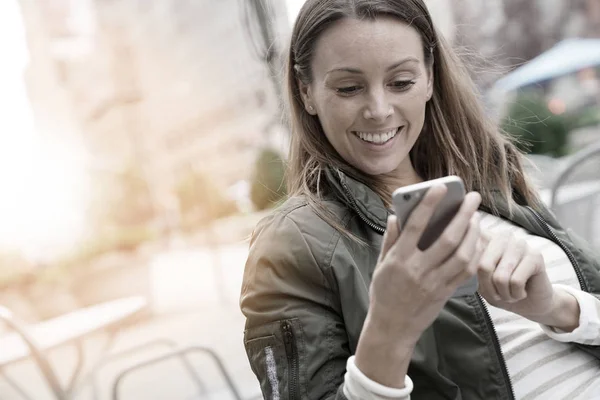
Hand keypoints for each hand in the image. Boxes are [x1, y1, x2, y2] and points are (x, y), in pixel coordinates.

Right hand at [368, 185, 482, 340]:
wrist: (392, 327)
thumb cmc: (384, 293)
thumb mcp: (381, 265)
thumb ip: (389, 240)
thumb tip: (396, 216)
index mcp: (399, 259)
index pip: (416, 226)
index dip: (428, 204)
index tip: (439, 188)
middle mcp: (418, 270)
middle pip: (448, 239)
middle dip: (463, 215)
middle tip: (473, 198)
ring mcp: (434, 283)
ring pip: (462, 255)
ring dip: (473, 234)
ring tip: (476, 218)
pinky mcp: (445, 293)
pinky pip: (466, 272)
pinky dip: (474, 254)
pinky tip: (477, 242)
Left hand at [477, 233, 578, 330]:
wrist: (530, 304)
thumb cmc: (501, 290)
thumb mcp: (478, 282)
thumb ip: (469, 270)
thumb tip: (465, 266)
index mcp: (484, 238)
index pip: (469, 253)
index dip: (470, 275)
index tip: (477, 286)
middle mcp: (501, 237)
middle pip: (483, 266)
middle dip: (489, 289)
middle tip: (497, 295)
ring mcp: (519, 244)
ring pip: (501, 276)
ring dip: (504, 294)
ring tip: (510, 293)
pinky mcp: (535, 256)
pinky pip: (516, 281)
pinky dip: (516, 294)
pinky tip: (522, 292)